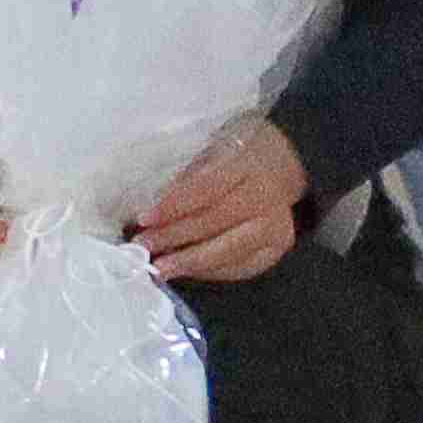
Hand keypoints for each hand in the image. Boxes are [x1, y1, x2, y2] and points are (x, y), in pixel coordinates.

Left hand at [131, 114, 311, 285]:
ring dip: (189, 262)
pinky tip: (185, 270)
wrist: (279, 163)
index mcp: (246, 167)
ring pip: (228, 251)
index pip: (204, 190)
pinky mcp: (277, 248)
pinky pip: (240, 267)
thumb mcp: (208, 151)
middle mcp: (265, 199)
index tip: (144, 219)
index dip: (173, 206)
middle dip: (174, 238)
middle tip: (143, 246)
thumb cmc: (233, 157)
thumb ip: (185, 176)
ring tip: (159, 266)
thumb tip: (150, 205)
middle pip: (214, 223)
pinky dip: (209, 272)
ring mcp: (276, 226)